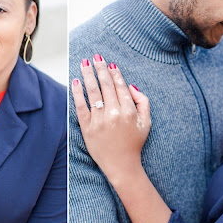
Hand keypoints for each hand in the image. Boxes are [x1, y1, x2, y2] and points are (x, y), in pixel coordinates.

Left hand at [71, 54, 150, 183]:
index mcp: (129, 111)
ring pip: (92, 91)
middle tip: (95, 56)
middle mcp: (114, 113)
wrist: (122, 166)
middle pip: (105, 85)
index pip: (120, 86)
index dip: (114, 73)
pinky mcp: (87, 128)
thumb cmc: (134, 143)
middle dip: (100, 68)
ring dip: (88, 74)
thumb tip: (130, 85)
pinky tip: (75, 81)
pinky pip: (80, 106)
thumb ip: (142, 101)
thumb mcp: (146, 122)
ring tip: (84, 63)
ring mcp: (99, 120)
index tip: (109, 63)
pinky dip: (77, 93)